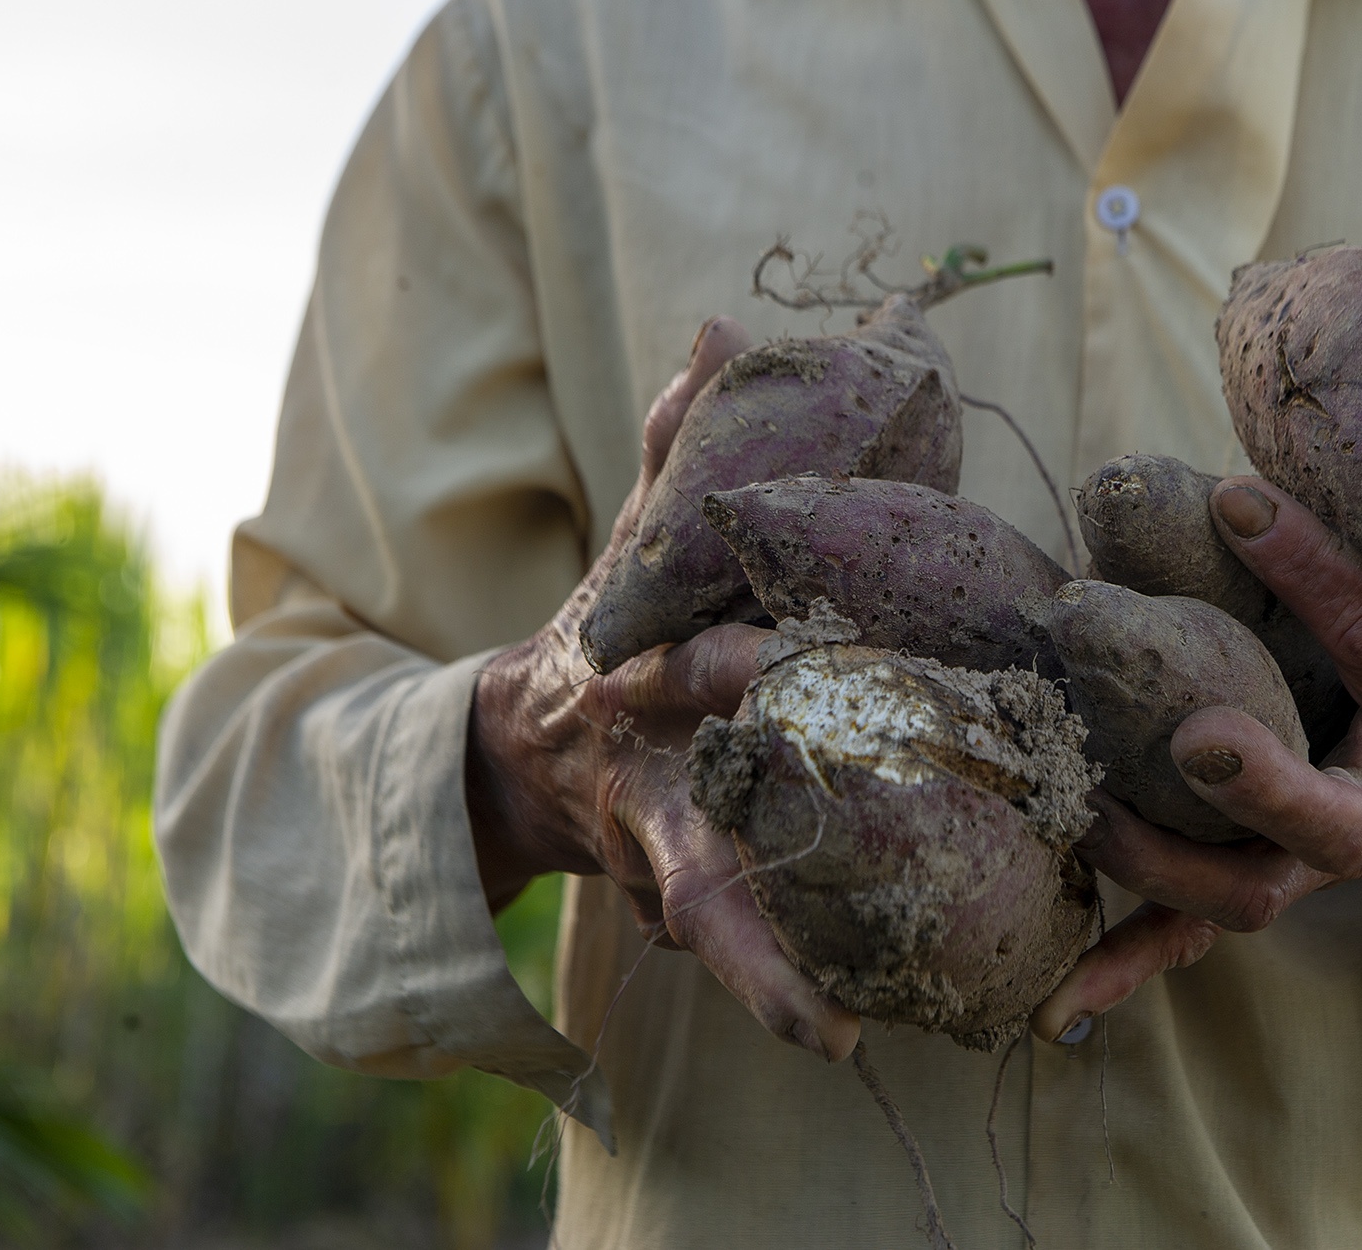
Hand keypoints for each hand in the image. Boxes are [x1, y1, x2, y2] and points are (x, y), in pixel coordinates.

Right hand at [465, 317, 860, 1061]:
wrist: (511, 754)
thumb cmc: (612, 635)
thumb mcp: (632, 545)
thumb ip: (682, 448)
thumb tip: (727, 326)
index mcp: (649, 679)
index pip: (691, 670)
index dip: (728, 666)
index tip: (765, 664)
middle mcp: (650, 778)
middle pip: (688, 842)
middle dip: (740, 887)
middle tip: (812, 914)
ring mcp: (656, 853)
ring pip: (704, 923)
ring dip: (764, 979)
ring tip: (834, 1034)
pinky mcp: (674, 904)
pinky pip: (726, 946)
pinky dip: (777, 988)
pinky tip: (850, 1027)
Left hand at [1030, 352, 1361, 1038]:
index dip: (1315, 573)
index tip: (1232, 498)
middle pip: (1329, 817)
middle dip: (1267, 784)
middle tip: (1198, 735)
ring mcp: (1322, 863)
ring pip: (1245, 895)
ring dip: (1161, 869)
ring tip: (1080, 812)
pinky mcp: (1272, 891)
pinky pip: (1196, 943)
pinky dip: (1132, 970)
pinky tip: (1054, 1006)